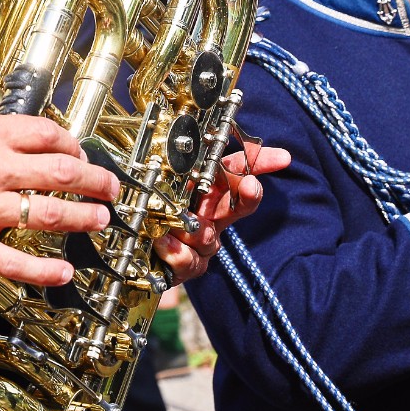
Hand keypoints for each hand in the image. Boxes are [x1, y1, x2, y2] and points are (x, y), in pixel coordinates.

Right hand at [0, 104, 117, 287]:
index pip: (46, 135)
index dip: (71, 145)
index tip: (79, 153)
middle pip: (61, 173)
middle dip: (95, 181)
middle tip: (110, 187)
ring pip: (50, 214)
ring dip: (83, 218)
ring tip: (101, 220)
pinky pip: (14, 261)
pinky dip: (43, 271)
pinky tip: (63, 273)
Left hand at [156, 145, 292, 283]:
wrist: (127, 253)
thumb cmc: (145, 211)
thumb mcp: (156, 185)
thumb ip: (169, 170)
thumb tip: (176, 143)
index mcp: (205, 193)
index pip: (236, 172)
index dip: (258, 162)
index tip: (282, 157)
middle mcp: (209, 218)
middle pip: (239, 204)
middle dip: (248, 194)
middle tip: (250, 187)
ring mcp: (201, 245)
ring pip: (208, 237)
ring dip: (190, 230)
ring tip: (169, 223)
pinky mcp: (187, 267)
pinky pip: (189, 260)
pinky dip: (175, 251)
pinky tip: (161, 242)